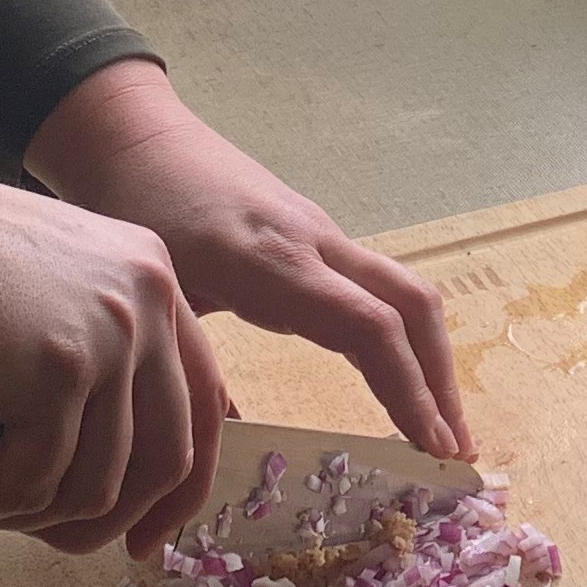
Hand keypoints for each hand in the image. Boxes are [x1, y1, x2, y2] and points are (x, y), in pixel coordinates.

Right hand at [0, 139, 225, 556]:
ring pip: (98, 485)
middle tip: (41, 535)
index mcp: (150, 276)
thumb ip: (95, 353)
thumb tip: (121, 466)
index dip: (181, 486)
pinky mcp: (57, 371)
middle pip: (167, 458)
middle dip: (101, 519)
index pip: (203, 402)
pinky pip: (37, 484)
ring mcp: (108, 332)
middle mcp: (147, 297)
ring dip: (27, 509)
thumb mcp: (44, 297)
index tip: (144, 538)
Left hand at [27, 63, 473, 461]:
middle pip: (412, 304)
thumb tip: (223, 449)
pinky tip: (396, 376)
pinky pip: (377, 286)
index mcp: (275, 263)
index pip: (370, 328)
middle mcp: (315, 243)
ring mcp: (321, 234)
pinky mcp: (314, 235)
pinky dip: (401, 336)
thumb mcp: (155, 298)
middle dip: (441, 380)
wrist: (131, 135)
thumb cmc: (130, 210)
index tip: (432, 448)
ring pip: (403, 292)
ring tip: (439, 427)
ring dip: (430, 359)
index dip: (408, 390)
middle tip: (455, 451)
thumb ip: (195, 371)